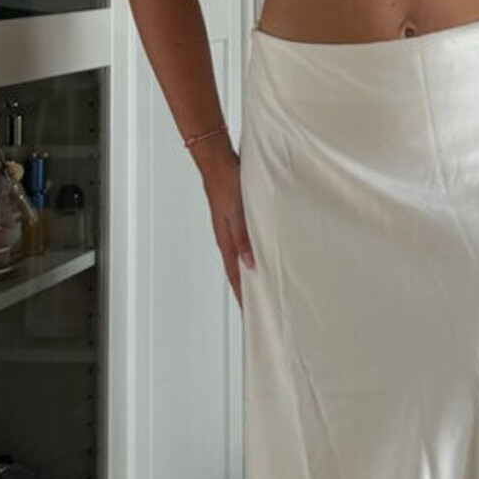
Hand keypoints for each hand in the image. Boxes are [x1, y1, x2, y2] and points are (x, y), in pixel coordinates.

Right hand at [196, 143, 255, 308]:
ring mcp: (231, 232)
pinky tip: (259, 260)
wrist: (218, 164)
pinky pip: (244, 248)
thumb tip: (250, 264)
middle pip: (237, 274)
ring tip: (260, 291)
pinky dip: (251, 259)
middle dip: (246, 293)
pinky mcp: (236, 223)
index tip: (250, 314)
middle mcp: (227, 240)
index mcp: (226, 242)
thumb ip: (243, 237)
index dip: (243, 296)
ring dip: (249, 277)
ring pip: (240, 262)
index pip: (236, 277)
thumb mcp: (237, 213)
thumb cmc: (227, 184)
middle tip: (257, 310)